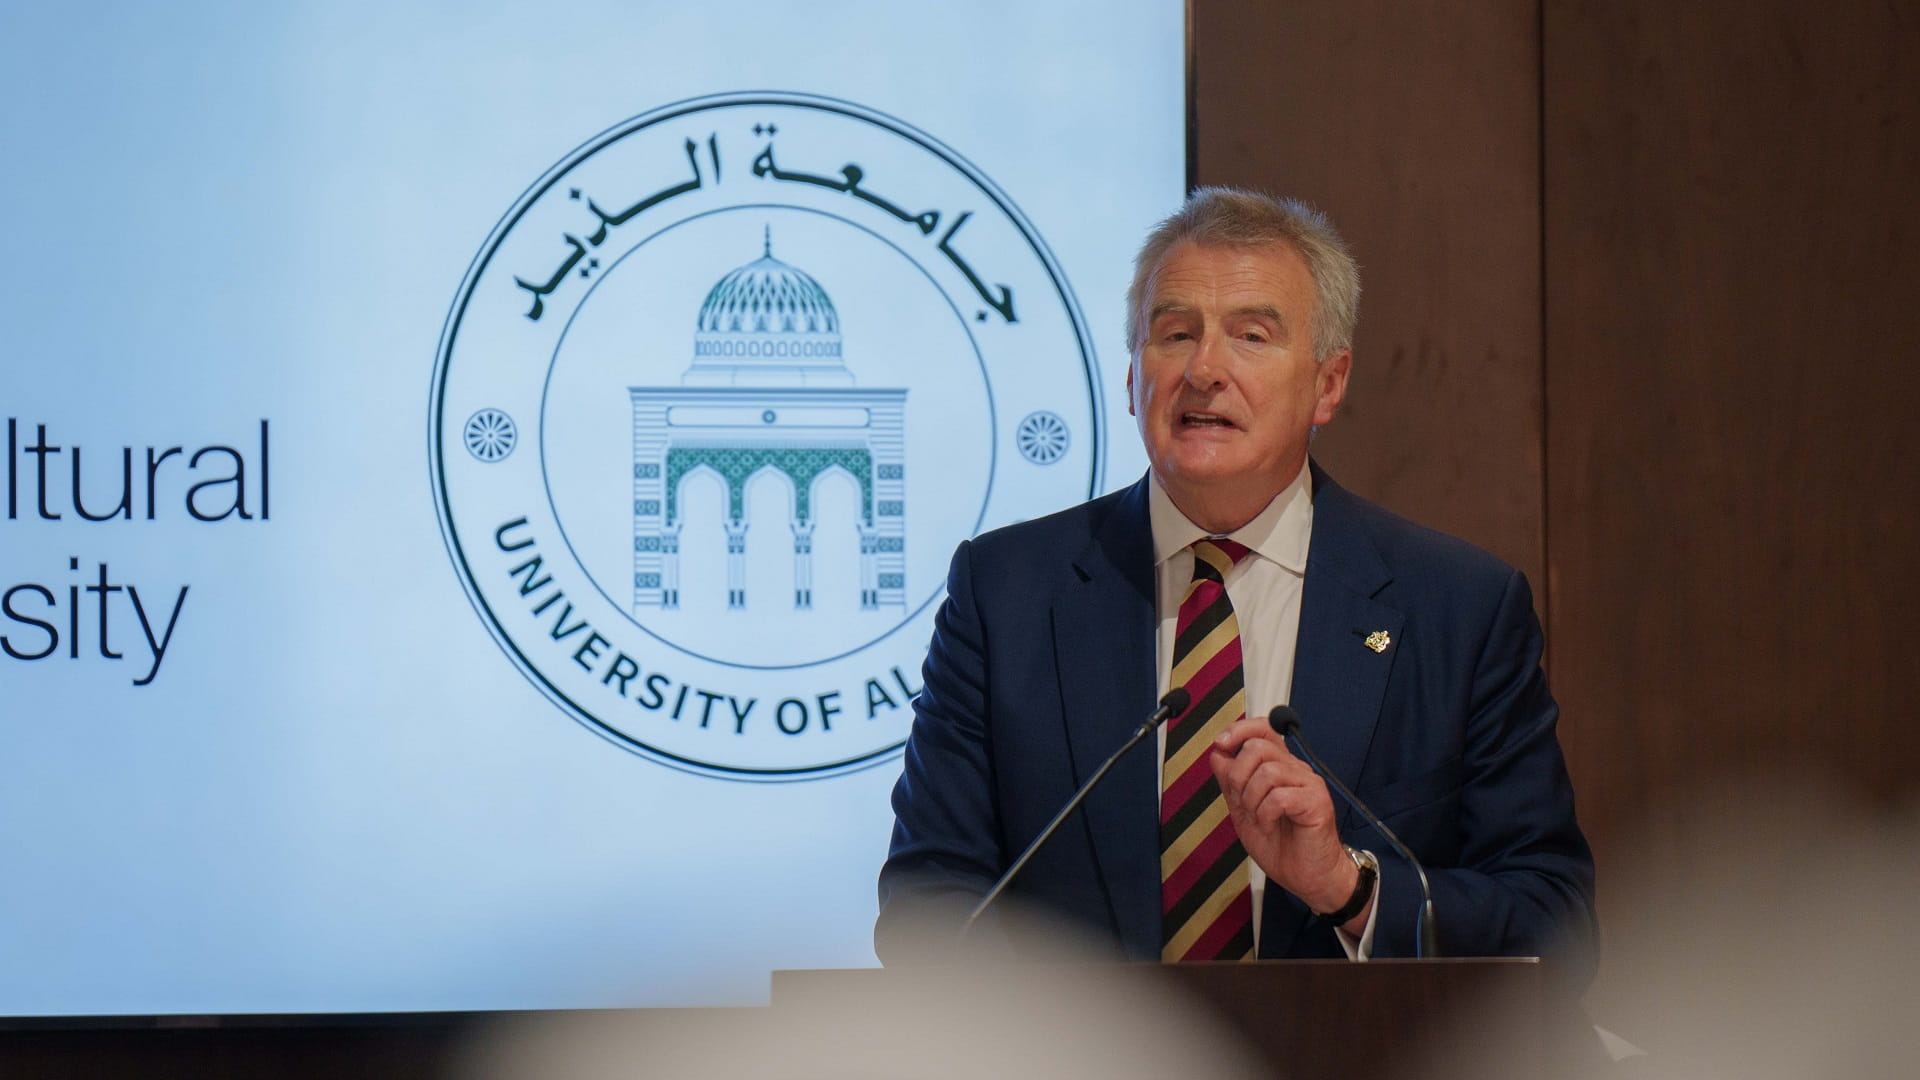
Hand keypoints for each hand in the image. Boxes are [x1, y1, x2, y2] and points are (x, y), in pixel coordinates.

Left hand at [1209, 717, 1364, 922]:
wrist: (1307, 877)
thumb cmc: (1281, 845)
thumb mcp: (1244, 811)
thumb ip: (1231, 782)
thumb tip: (1218, 753)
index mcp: (1280, 768)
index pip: (1262, 730)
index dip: (1239, 730)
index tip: (1220, 744)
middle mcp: (1296, 770)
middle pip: (1259, 747)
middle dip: (1238, 775)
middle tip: (1243, 802)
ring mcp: (1308, 784)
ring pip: (1268, 771)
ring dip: (1252, 799)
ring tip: (1258, 819)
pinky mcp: (1316, 802)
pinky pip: (1279, 796)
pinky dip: (1265, 814)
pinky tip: (1269, 826)